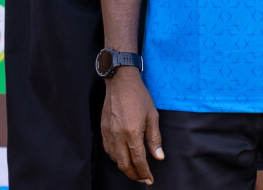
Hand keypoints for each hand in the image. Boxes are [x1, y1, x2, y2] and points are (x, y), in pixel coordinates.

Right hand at [101, 68, 163, 183]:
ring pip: (115, 159)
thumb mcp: (152, 116)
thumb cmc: (139, 97)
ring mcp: (109, 133)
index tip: (150, 179)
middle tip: (142, 179)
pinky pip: (108, 150)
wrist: (120, 82)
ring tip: (134, 170)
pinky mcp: (103, 129)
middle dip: (134, 175)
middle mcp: (118, 136)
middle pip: (124, 164)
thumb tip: (159, 157)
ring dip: (124, 167)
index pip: (138, 160)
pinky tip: (122, 157)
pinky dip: (115, 158)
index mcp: (132, 133)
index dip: (144, 172)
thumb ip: (154, 138)